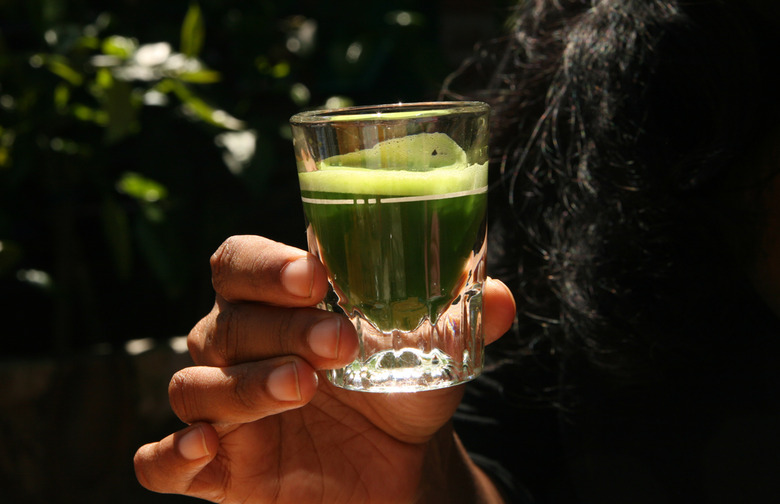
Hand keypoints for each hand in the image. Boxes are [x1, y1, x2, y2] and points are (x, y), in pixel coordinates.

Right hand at [134, 235, 515, 502]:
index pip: (238, 265)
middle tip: (337, 343)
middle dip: (279, 330)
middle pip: (223, 325)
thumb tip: (501, 297)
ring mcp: (221, 409)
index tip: (313, 275)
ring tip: (301, 389)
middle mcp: (238, 348)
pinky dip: (169, 455)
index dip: (264, 266)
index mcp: (276, 306)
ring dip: (244, 387)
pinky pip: (160, 461)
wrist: (395, 469)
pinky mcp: (217, 469)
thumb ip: (461, 320)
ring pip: (194, 386)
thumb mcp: (432, 354)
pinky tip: (204, 451)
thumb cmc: (398, 393)